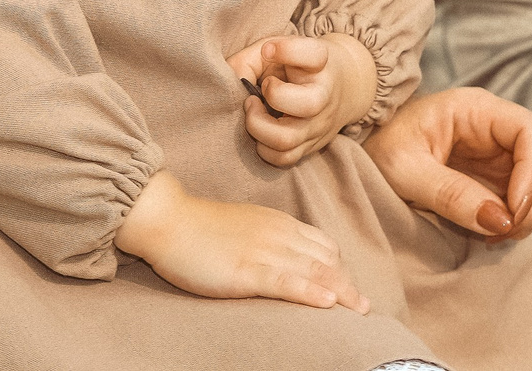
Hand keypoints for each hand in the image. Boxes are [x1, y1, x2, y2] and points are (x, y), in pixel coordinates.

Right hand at [114, 170, 368, 311]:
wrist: (168, 220)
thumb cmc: (199, 228)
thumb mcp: (243, 228)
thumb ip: (266, 240)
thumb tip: (283, 261)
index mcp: (278, 223)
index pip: (323, 245)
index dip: (340, 268)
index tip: (350, 289)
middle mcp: (279, 234)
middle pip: (327, 259)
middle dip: (348, 284)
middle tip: (363, 307)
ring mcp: (264, 251)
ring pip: (316, 270)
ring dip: (342, 291)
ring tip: (359, 310)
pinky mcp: (247, 270)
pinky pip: (288, 281)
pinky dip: (311, 292)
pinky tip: (327, 303)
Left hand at [225, 32, 373, 166]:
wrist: (340, 87)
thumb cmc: (297, 65)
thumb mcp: (278, 49)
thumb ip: (249, 59)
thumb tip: (231, 80)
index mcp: (320, 64)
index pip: (314, 54)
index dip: (287, 50)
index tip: (268, 50)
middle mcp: (325, 95)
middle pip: (307, 104)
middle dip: (273, 97)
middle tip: (257, 91)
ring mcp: (319, 125)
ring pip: (287, 139)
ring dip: (258, 127)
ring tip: (253, 112)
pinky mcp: (311, 146)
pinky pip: (284, 159)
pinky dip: (263, 148)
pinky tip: (260, 130)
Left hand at [364, 87, 531, 242]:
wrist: (366, 152)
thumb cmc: (379, 148)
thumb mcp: (403, 169)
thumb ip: (449, 193)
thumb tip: (500, 220)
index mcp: (477, 109)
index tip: (513, 211)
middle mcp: (498, 128)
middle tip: (507, 230)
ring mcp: (502, 153)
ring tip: (497, 234)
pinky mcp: (499, 178)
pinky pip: (529, 197)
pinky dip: (522, 218)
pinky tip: (492, 233)